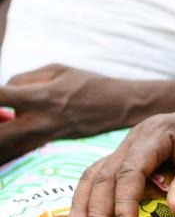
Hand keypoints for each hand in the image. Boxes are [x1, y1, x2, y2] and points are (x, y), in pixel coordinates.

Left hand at [0, 64, 138, 162]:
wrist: (120, 107)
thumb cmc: (89, 83)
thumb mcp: (57, 70)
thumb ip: (24, 79)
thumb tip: (4, 91)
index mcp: (41, 97)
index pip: (0, 96)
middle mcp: (40, 121)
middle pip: (0, 134)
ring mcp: (45, 135)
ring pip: (7, 145)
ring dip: (3, 135)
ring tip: (6, 123)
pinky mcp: (51, 142)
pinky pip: (20, 146)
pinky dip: (8, 144)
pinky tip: (6, 141)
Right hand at [68, 95, 174, 216]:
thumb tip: (174, 209)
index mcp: (155, 134)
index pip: (130, 171)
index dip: (124, 202)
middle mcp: (134, 138)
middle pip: (105, 175)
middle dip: (96, 212)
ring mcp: (127, 147)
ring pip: (94, 175)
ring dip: (82, 208)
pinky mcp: (127, 157)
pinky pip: (100, 176)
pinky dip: (88, 199)